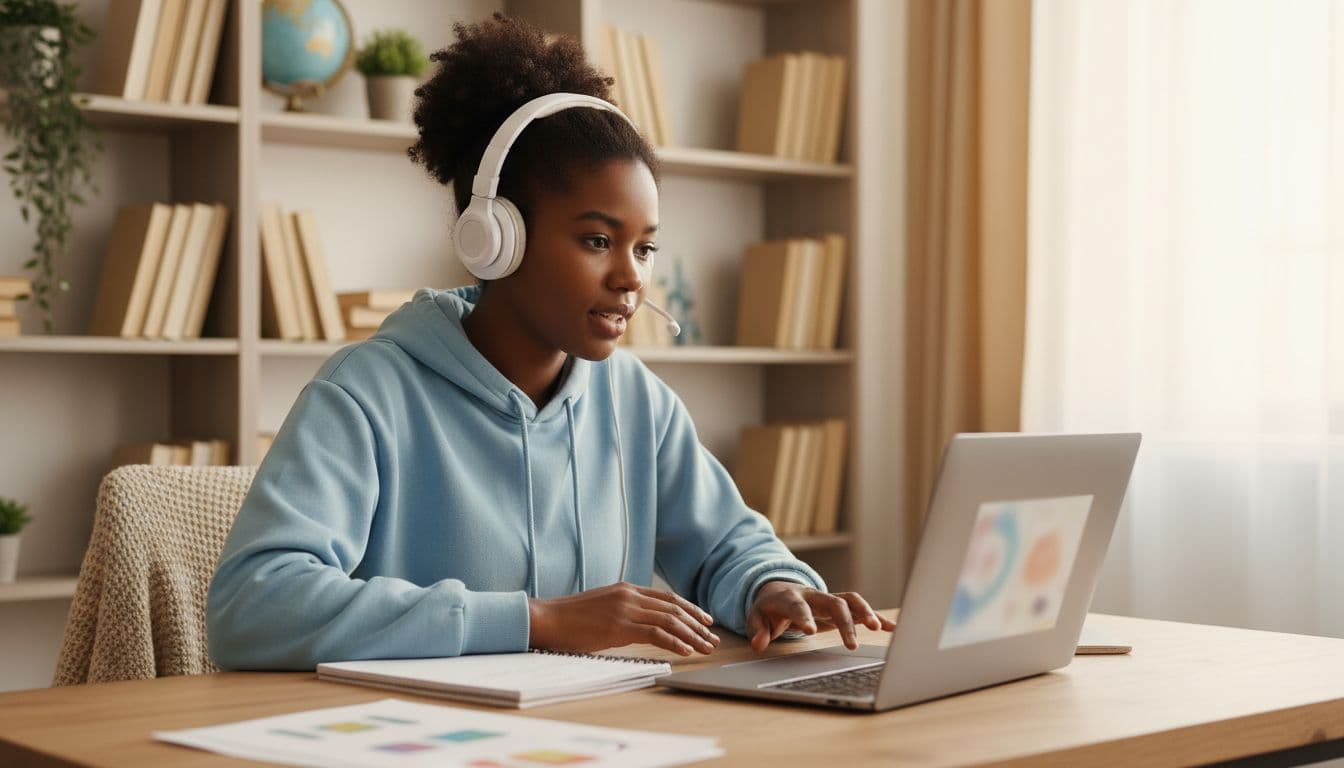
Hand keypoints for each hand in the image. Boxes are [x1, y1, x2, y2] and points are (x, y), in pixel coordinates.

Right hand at [528, 582, 720, 656]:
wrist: (546, 618)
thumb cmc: (569, 618)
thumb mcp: (601, 607)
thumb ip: (623, 610)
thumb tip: (640, 624)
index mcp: (626, 589)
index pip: (667, 597)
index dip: (690, 608)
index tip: (705, 620)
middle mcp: (629, 595)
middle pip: (673, 609)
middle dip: (696, 625)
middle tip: (712, 638)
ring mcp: (625, 609)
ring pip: (669, 621)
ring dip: (691, 636)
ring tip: (705, 647)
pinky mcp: (619, 626)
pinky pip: (655, 634)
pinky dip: (674, 642)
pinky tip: (686, 651)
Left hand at [747, 581, 896, 651]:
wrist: (780, 591)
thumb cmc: (769, 608)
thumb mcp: (756, 617)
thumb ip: (757, 630)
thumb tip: (759, 643)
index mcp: (790, 598)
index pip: (798, 606)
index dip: (804, 616)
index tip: (810, 631)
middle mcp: (814, 596)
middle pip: (832, 603)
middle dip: (844, 621)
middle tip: (852, 644)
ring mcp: (829, 599)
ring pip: (850, 601)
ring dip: (865, 612)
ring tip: (877, 628)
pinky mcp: (840, 606)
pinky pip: (860, 608)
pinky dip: (876, 616)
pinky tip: (891, 627)